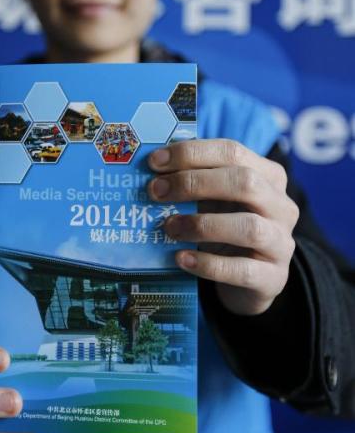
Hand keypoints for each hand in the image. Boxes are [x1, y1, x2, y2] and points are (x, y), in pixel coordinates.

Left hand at [148, 139, 298, 315]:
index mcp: (268, 176)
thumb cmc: (227, 229)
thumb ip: (194, 184)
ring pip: (249, 227)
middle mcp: (282, 205)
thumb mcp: (216, 201)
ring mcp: (282, 243)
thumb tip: (151, 173)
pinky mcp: (274, 278)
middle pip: (244, 182)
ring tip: (169, 228)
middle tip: (156, 192)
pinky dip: (208, 264)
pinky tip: (182, 259)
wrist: (251, 280)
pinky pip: (242, 270)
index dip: (192, 153)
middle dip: (194, 183)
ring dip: (202, 225)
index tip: (154, 162)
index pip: (233, 152)